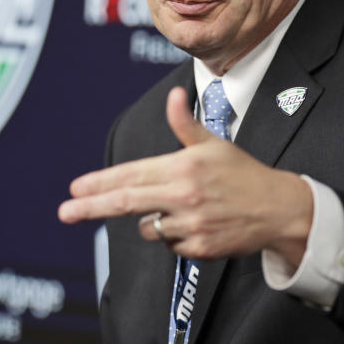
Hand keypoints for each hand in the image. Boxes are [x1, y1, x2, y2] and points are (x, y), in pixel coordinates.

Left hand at [58, 86, 312, 263]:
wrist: (279, 209)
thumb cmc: (243, 174)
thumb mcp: (214, 144)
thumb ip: (185, 125)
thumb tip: (174, 95)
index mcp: (183, 167)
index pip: (131, 175)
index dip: (100, 182)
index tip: (76, 187)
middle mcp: (183, 196)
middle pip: (125, 203)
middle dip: (90, 207)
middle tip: (64, 211)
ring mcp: (190, 224)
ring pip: (149, 227)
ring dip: (153, 221)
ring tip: (184, 209)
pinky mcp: (199, 248)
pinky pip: (171, 245)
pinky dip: (176, 237)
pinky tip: (198, 225)